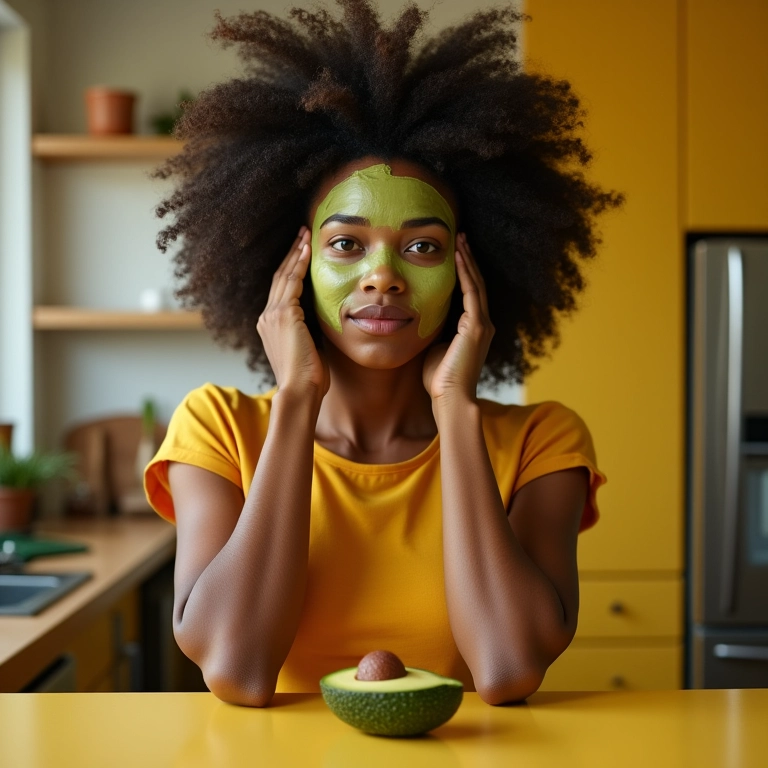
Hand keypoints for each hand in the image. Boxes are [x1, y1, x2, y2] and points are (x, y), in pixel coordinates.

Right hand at [257, 226, 329, 402]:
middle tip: (302, 234)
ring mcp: (273, 315)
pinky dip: (299, 264)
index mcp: (271, 326)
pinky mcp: (283, 315)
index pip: (281, 291)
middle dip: (291, 254)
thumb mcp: (309, 348)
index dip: (290, 270)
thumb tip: (322, 320)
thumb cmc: (309, 378)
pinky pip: (291, 282)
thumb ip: (310, 331)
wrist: (300, 391)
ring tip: (305, 235)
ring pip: (284, 276)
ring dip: (296, 253)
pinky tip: (307, 250)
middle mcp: (267, 317)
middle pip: (279, 278)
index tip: (301, 253)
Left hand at [422, 232, 493, 405]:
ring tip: (460, 240)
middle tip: (460, 238)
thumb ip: (434, 331)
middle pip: (477, 283)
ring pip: (476, 284)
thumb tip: (421, 318)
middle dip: (468, 260)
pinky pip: (472, 292)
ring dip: (468, 260)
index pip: (470, 293)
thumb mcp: (434, 347)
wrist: (449, 398)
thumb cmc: (439, 379)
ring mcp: (482, 324)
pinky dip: (466, 273)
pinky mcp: (477, 326)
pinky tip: (458, 257)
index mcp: (473, 329)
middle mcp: (482, 323)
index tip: (454, 253)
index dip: (464, 272)